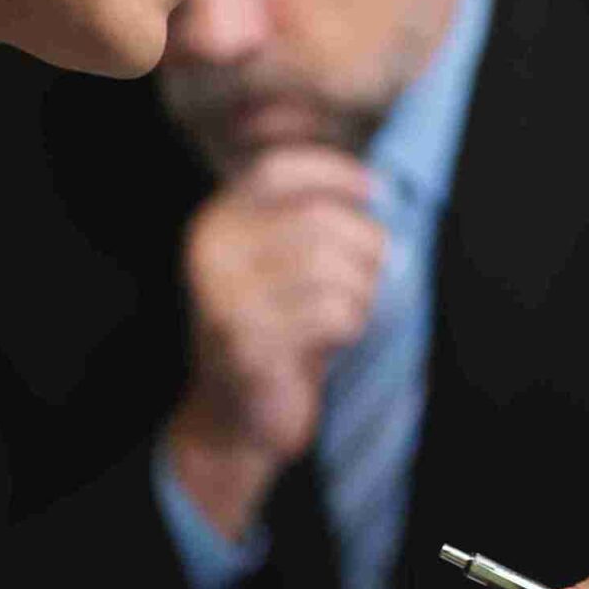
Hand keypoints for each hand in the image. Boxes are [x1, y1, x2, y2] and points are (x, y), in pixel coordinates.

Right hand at [161, 146, 384, 538]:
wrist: (235, 418)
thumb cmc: (275, 331)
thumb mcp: (281, 263)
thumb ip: (310, 220)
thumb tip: (375, 188)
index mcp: (216, 223)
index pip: (277, 169)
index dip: (334, 172)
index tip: (375, 191)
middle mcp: (211, 253)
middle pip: (317, 218)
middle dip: (365, 245)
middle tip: (377, 273)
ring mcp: (224, 298)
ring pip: (331, 266)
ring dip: (362, 292)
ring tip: (350, 313)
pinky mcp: (249, 343)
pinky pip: (330, 313)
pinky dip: (351, 324)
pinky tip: (336, 340)